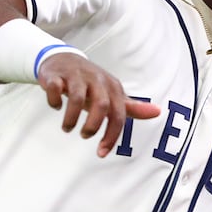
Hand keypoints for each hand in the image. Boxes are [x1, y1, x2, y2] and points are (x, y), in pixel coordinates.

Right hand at [38, 54, 161, 156]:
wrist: (64, 59)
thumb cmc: (91, 84)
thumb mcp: (112, 95)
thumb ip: (132, 107)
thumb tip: (158, 112)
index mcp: (112, 87)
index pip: (118, 114)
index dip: (111, 136)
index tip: (101, 152)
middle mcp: (96, 80)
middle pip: (101, 105)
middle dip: (93, 126)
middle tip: (84, 136)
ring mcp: (76, 76)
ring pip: (77, 98)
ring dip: (71, 118)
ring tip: (67, 128)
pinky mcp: (56, 74)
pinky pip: (55, 88)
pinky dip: (54, 101)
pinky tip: (56, 107)